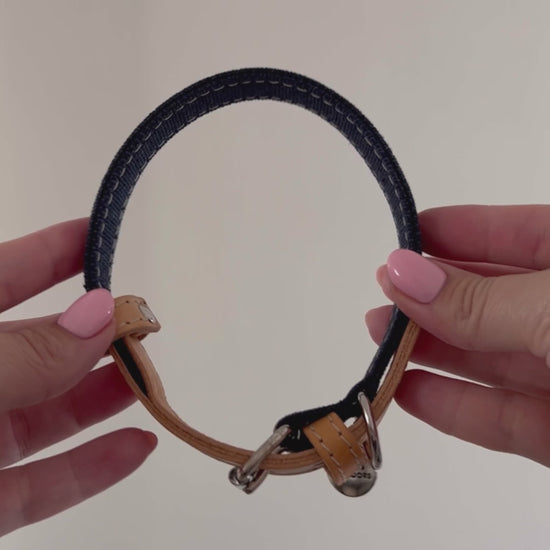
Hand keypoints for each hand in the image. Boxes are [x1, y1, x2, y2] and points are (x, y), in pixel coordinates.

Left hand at [0, 219, 155, 535]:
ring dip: (105, 398)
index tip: (103, 231)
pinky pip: (43, 486)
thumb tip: (101, 313)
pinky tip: (138, 446)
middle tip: (147, 322)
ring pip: (48, 415)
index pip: (2, 277)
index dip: (54, 251)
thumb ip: (24, 355)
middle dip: (96, 332)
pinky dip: (92, 468)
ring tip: (152, 380)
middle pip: (42, 349)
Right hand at [366, 205, 549, 466]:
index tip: (401, 235)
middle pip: (493, 300)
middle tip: (381, 293)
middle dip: (433, 295)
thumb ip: (480, 300)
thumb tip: (402, 273)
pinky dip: (452, 407)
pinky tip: (405, 392)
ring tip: (378, 338)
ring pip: (489, 359)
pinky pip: (501, 418)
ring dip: (430, 350)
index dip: (456, 230)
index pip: (516, 234)